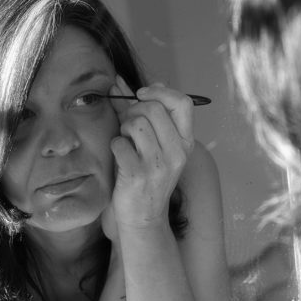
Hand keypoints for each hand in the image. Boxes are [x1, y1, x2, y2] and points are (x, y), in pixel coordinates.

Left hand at [101, 76, 193, 238]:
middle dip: (134, 110)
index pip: (183, 103)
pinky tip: (119, 156)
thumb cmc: (145, 176)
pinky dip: (115, 145)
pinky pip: (120, 143)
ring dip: (124, 129)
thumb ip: (138, 112)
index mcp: (184, 142)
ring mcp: (159, 165)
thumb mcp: (151, 144)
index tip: (141, 95)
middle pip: (154, 108)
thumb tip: (124, 82)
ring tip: (125, 142)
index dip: (160, 92)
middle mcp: (177, 153)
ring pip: (137, 123)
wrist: (142, 217)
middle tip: (128, 125)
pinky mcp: (138, 175)